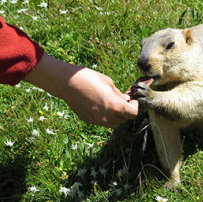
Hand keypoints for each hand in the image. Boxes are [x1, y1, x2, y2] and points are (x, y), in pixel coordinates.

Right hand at [23, 53, 137, 127]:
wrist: (68, 83)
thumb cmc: (89, 78)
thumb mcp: (109, 83)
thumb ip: (119, 94)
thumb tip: (125, 99)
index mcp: (115, 107)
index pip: (133, 114)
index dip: (134, 106)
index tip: (132, 100)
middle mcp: (107, 117)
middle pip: (124, 119)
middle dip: (126, 110)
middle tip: (122, 100)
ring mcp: (97, 120)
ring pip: (114, 123)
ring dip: (117, 116)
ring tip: (112, 104)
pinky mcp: (89, 120)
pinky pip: (102, 122)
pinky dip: (106, 116)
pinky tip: (101, 105)